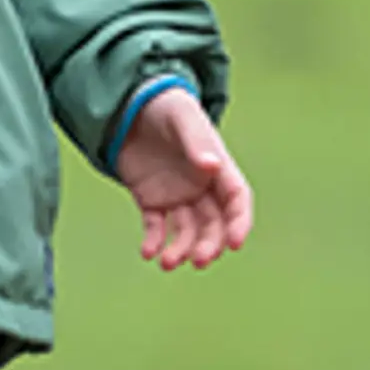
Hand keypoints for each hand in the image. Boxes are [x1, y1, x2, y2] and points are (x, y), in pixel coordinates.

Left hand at [115, 86, 250, 271]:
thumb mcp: (183, 118)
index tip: (235, 243)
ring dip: (181, 249)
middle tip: (198, 260)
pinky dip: (153, 240)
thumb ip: (197, 142)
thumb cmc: (165, 106)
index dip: (239, 222)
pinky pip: (156, 226)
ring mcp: (177, 195)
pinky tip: (148, 252)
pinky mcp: (151, 200)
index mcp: (218, 168)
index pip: (237, 200)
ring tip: (167, 262)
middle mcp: (201, 187)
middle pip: (213, 223)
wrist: (130, 106)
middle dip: (209, 244)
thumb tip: (211, 166)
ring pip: (186, 230)